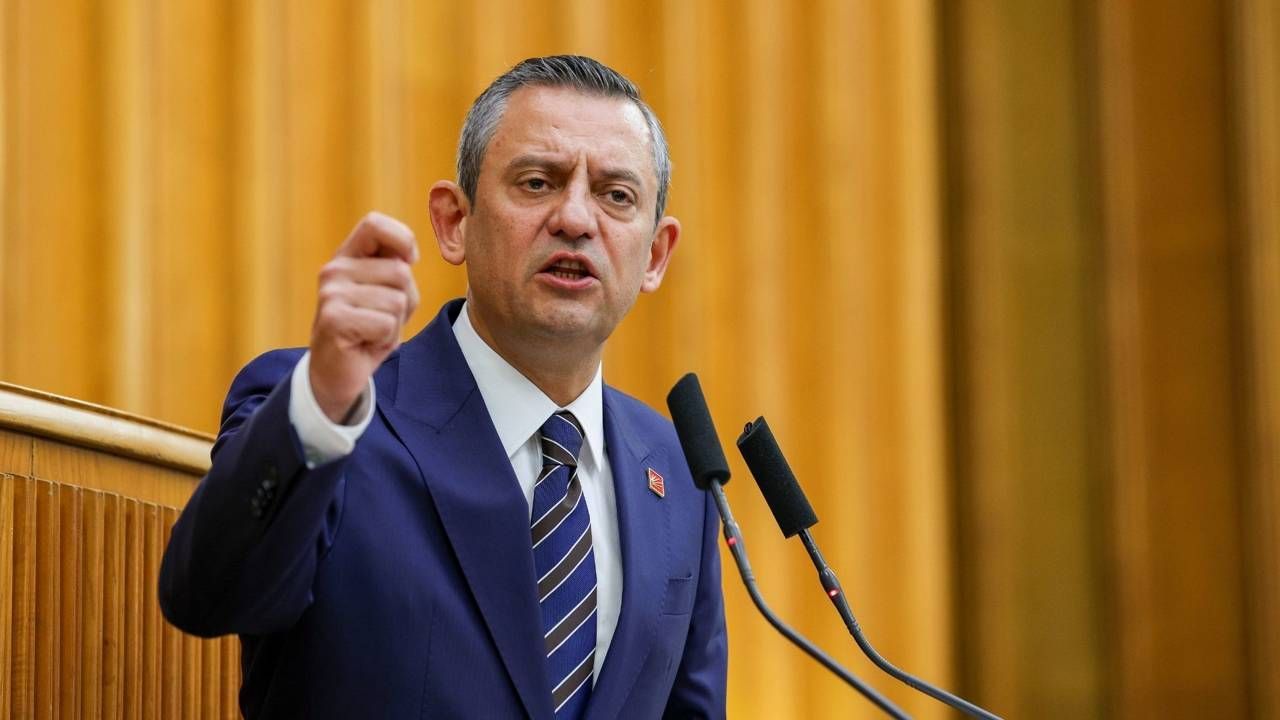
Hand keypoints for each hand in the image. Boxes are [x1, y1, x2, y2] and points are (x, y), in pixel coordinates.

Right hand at [309, 212, 420, 422]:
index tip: (408, 262)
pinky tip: (365, 344)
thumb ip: (396, 270)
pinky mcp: (334, 319)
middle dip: (405, 301)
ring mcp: (331, 293)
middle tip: (382, 319)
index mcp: (347, 257)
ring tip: (373, 331)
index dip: (402, 240)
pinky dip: (385, 340)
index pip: (375, 224)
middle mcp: (335, 270)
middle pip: (400, 272)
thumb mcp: (387, 294)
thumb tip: (407, 257)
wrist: (336, 372)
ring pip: (397, 301)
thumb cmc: (368, 330)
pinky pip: (387, 324)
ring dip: (395, 324)